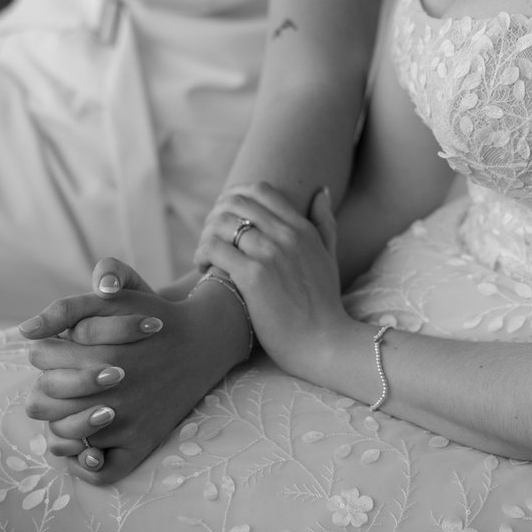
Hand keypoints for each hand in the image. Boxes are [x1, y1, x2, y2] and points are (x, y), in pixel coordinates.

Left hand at [19, 258, 250, 483]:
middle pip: (42, 402)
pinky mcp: (142, 443)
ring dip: (57, 423)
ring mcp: (126, 422)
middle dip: (45, 388)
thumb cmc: (151, 316)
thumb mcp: (114, 297)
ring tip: (67, 410)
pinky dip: (85, 465)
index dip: (42, 352)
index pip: (39, 359)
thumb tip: (25, 331)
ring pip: (63, 436)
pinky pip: (101, 471)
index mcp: (98, 355)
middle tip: (58, 381)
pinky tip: (82, 448)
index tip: (54, 349)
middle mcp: (111, 393)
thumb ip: (66, 308)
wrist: (201, 342)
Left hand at [195, 183, 354, 377]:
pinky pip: (214, 248)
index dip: (234, 198)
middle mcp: (285, 235)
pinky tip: (203, 269)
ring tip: (204, 256)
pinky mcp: (253, 276)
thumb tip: (321, 191)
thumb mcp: (329, 257)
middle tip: (211, 238)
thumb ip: (325, 222)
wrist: (324, 342)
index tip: (225, 218)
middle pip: (235, 202)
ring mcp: (269, 254)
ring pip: (221, 223)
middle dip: (215, 215)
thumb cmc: (324, 305)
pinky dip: (202, 254)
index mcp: (301, 228)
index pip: (260, 190)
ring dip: (205, 235)